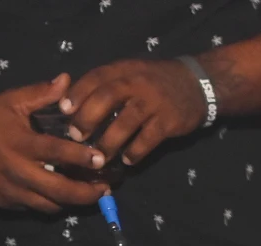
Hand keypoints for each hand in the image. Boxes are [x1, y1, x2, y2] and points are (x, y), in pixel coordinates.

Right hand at [0, 73, 108, 212]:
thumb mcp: (11, 102)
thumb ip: (41, 93)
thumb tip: (67, 80)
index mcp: (20, 143)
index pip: (56, 153)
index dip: (81, 157)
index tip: (101, 159)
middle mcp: (18, 171)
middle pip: (59, 190)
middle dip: (87, 193)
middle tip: (106, 188)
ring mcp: (12, 191)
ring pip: (50, 206)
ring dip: (73, 202)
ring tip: (92, 195)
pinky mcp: (6, 204)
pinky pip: (36, 209)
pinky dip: (53, 204)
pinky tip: (67, 197)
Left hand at [61, 59, 206, 166]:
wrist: (197, 84)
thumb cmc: (155, 83)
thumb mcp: (131, 74)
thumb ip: (108, 85)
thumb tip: (74, 107)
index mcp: (124, 70)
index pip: (96, 77)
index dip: (78, 93)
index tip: (63, 110)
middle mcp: (137, 83)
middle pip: (107, 97)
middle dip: (88, 118)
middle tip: (76, 137)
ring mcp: (154, 102)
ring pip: (126, 122)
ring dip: (109, 141)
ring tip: (99, 157)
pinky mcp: (169, 120)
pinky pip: (148, 139)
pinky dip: (135, 152)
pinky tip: (127, 161)